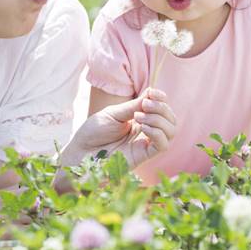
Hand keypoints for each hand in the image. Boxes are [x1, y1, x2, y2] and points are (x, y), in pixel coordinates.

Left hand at [61, 88, 176, 168]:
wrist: (80, 152)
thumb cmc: (92, 132)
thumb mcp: (113, 113)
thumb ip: (133, 106)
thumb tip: (151, 93)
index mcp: (139, 119)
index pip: (162, 108)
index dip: (162, 99)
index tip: (152, 93)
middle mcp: (145, 131)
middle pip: (171, 119)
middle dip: (162, 108)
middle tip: (144, 105)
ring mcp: (145, 144)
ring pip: (171, 132)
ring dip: (159, 120)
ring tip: (139, 116)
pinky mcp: (143, 156)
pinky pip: (162, 145)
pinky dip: (157, 133)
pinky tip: (142, 127)